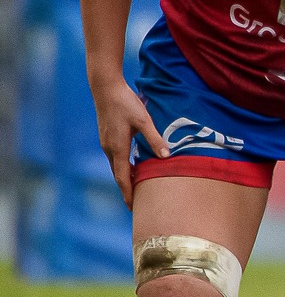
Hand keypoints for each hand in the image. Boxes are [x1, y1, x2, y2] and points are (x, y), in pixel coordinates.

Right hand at [91, 78, 167, 207]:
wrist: (105, 88)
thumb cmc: (125, 103)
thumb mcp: (143, 121)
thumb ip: (155, 139)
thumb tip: (167, 157)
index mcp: (117, 148)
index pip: (122, 177)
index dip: (128, 193)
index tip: (132, 208)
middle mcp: (109, 148)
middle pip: (118, 174)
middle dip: (127, 190)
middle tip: (136, 205)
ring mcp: (106, 142)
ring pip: (116, 166)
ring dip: (125, 178)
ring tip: (135, 190)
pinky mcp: (108, 136)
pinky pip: (115, 158)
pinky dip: (123, 167)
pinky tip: (131, 168)